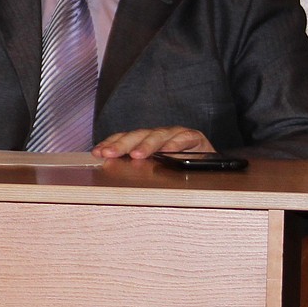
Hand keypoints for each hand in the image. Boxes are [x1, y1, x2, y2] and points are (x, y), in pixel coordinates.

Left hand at [91, 127, 212, 158]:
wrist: (210, 164)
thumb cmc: (179, 167)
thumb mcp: (156, 168)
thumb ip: (138, 167)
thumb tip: (115, 172)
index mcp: (146, 140)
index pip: (125, 139)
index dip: (111, 144)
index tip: (98, 153)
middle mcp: (159, 134)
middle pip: (138, 135)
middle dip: (122, 144)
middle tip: (110, 154)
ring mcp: (176, 134)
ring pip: (158, 135)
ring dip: (147, 145)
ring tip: (137, 155)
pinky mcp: (194, 137)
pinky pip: (184, 138)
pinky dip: (176, 144)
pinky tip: (168, 152)